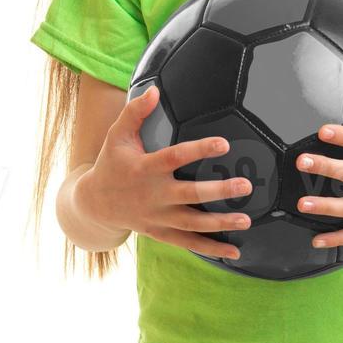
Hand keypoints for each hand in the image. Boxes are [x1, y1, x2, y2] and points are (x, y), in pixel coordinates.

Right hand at [77, 85, 253, 259]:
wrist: (95, 204)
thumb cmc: (111, 163)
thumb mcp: (117, 135)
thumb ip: (135, 112)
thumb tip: (155, 90)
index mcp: (145, 168)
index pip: (175, 158)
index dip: (199, 150)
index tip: (224, 143)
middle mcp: (153, 195)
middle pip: (189, 195)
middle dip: (218, 192)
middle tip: (244, 186)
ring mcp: (157, 217)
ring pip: (192, 224)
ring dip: (220, 224)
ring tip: (246, 220)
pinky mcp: (160, 233)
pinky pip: (188, 244)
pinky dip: (211, 249)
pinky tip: (234, 252)